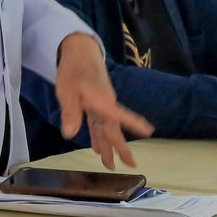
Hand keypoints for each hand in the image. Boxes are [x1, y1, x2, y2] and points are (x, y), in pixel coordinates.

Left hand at [55, 33, 149, 167]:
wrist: (78, 51)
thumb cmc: (73, 70)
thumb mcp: (67, 91)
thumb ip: (71, 112)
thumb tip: (70, 134)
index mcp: (102, 102)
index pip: (119, 116)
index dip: (133, 124)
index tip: (149, 131)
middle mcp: (106, 106)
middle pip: (114, 130)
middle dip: (121, 148)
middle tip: (133, 165)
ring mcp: (102, 105)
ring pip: (107, 129)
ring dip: (109, 145)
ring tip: (112, 163)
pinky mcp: (96, 104)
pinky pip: (99, 124)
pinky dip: (98, 136)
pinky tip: (97, 147)